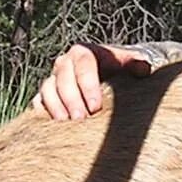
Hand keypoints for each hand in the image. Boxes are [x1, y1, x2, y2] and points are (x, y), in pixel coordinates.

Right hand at [32, 43, 151, 119]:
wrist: (104, 77)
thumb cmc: (117, 72)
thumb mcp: (128, 65)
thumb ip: (136, 65)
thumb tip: (143, 69)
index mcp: (84, 53)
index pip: (84, 65)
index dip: (88, 85)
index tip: (96, 106)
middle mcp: (65, 63)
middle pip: (62, 78)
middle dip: (71, 100)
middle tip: (81, 119)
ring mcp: (53, 79)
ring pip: (47, 90)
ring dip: (56, 108)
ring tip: (66, 126)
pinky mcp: (45, 95)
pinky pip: (38, 102)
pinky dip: (43, 114)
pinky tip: (53, 128)